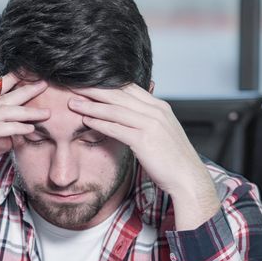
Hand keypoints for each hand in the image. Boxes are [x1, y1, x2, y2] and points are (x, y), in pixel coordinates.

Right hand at [0, 75, 49, 206]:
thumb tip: (13, 138)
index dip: (9, 83)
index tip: (27, 76)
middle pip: (0, 99)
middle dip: (24, 91)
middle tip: (43, 84)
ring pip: (2, 112)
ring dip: (26, 112)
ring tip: (45, 113)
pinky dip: (16, 128)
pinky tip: (29, 129)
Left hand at [67, 86, 220, 228]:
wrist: (188, 177)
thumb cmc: (174, 159)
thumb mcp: (163, 132)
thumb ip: (148, 120)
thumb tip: (131, 116)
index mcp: (160, 107)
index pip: (130, 88)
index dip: (108, 84)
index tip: (89, 83)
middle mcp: (156, 111)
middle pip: (119, 94)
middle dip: (95, 90)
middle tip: (74, 86)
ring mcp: (151, 124)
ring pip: (115, 110)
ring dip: (91, 106)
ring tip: (73, 103)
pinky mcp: (144, 139)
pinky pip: (116, 128)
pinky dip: (99, 123)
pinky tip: (85, 121)